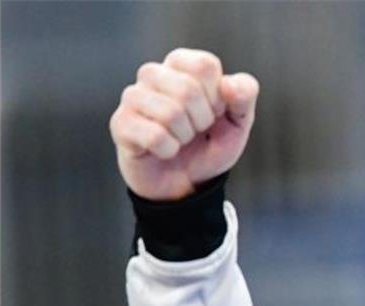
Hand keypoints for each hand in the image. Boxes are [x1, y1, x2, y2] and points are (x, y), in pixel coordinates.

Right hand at [109, 48, 258, 200]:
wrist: (186, 182)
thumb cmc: (208, 144)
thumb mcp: (238, 122)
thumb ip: (244, 96)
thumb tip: (229, 84)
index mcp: (181, 65)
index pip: (204, 65)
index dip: (218, 96)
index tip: (215, 112)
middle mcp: (152, 74)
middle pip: (187, 89)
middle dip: (202, 121)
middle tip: (196, 131)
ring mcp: (132, 97)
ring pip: (170, 112)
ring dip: (184, 137)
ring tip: (180, 140)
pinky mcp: (120, 124)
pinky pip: (154, 136)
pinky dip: (168, 150)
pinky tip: (164, 150)